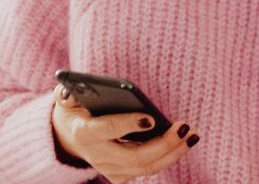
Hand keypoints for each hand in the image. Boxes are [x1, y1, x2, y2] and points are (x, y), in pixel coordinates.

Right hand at [51, 83, 199, 183]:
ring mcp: (109, 169)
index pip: (107, 130)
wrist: (67, 135)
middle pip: (135, 157)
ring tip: (191, 135)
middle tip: (185, 128)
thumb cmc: (75, 107)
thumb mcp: (70, 94)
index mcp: (84, 132)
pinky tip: (184, 142)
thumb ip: (76, 89)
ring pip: (145, 168)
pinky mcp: (119, 175)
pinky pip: (147, 169)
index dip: (128, 125)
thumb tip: (90, 84)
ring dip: (172, 153)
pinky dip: (167, 157)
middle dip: (164, 144)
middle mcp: (97, 156)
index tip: (150, 118)